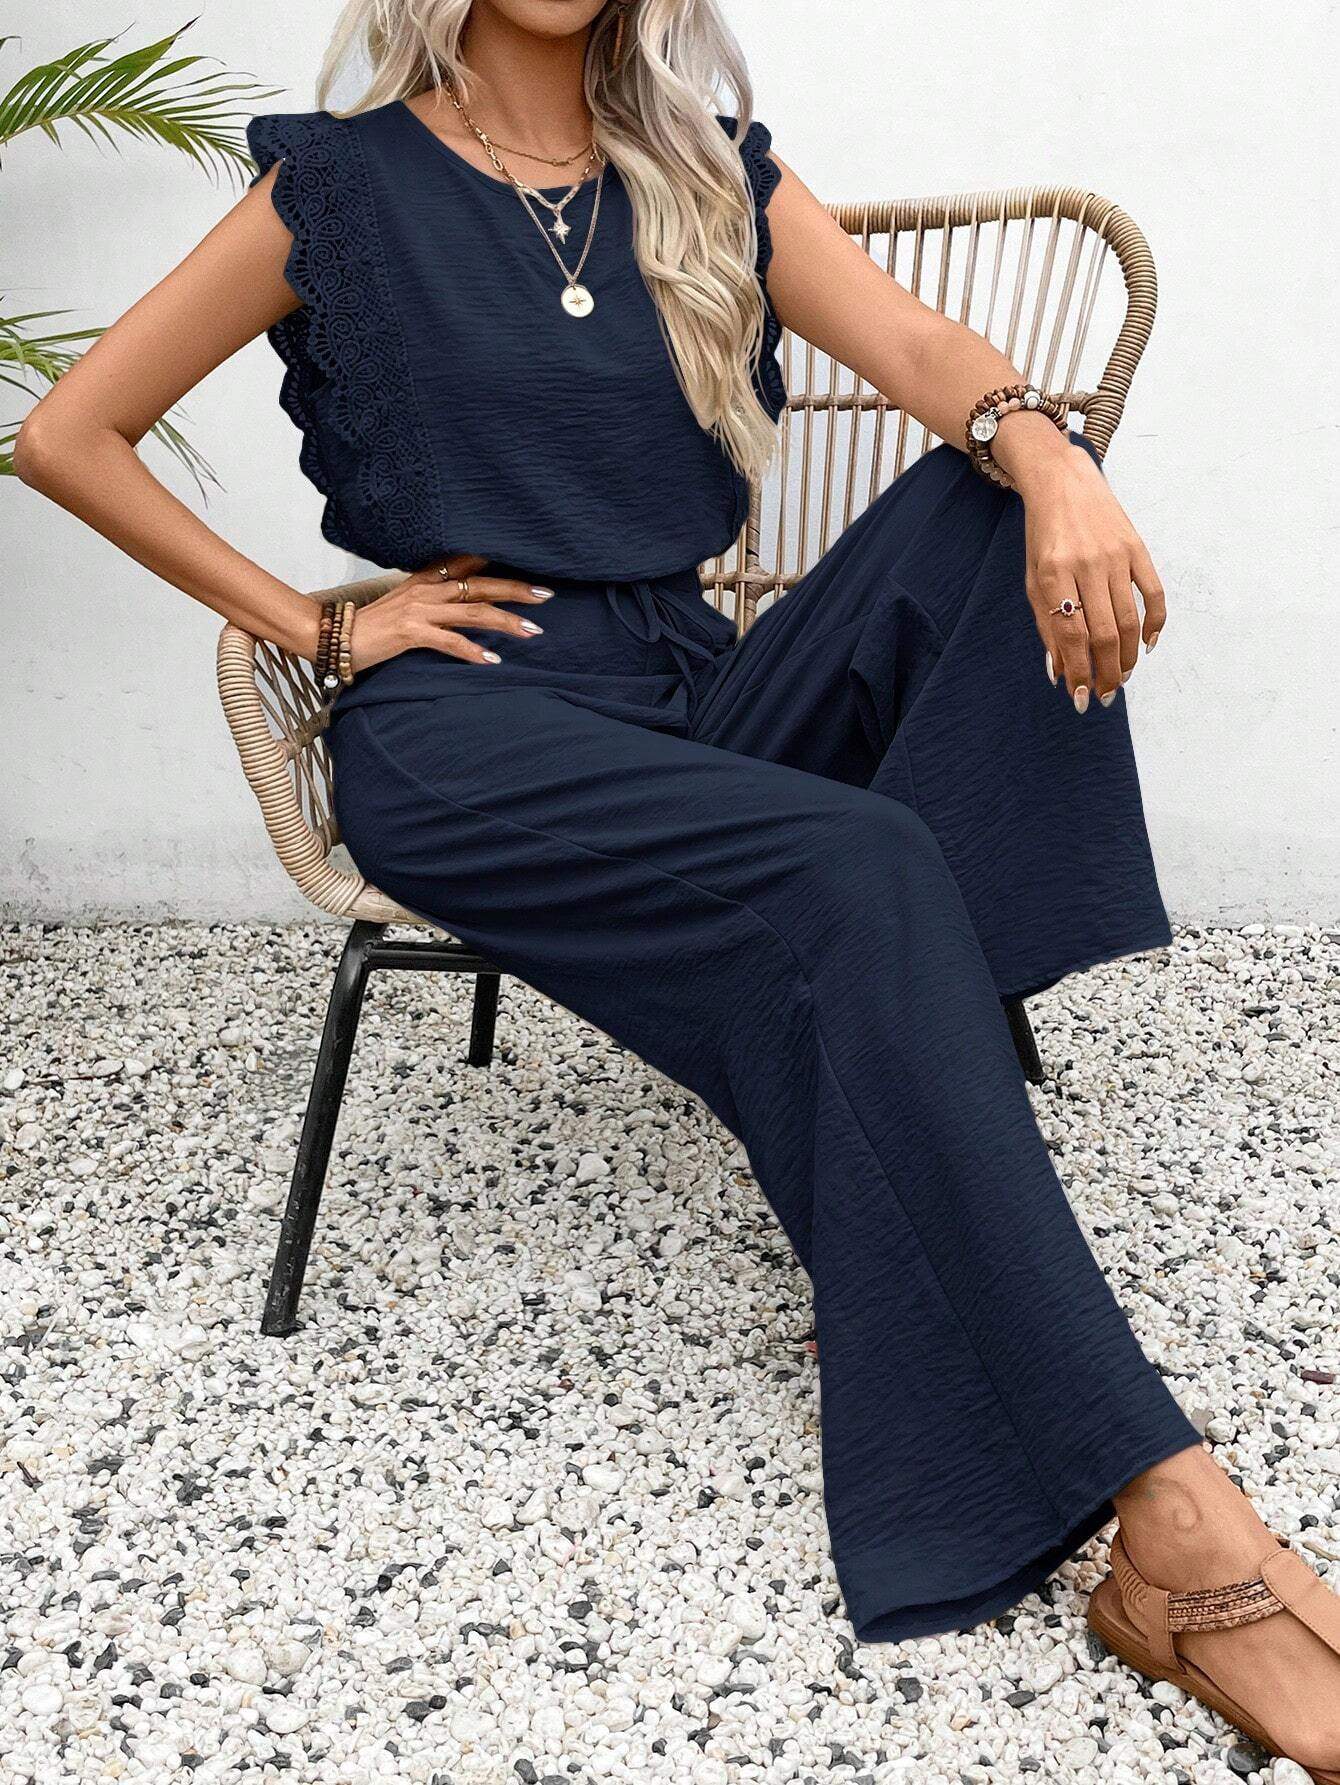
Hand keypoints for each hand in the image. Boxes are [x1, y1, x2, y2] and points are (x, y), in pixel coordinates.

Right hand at [349, 554, 552, 672]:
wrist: (333, 636)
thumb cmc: (371, 625)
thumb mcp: (406, 603)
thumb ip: (433, 597)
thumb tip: (463, 602)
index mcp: (427, 578)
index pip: (470, 562)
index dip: (501, 563)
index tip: (531, 566)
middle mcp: (427, 589)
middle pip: (481, 585)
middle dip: (516, 589)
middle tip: (546, 595)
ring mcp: (419, 610)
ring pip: (473, 612)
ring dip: (506, 622)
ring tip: (533, 631)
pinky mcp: (410, 632)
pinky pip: (449, 641)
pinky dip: (473, 651)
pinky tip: (493, 660)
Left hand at [1019, 442, 1165, 711]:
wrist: (1063, 481)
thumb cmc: (1043, 537)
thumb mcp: (1033, 578)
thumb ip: (1046, 623)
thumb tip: (1059, 670)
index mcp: (1053, 573)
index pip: (1071, 634)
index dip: (1078, 670)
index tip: (1081, 696)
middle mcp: (1086, 565)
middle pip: (1104, 633)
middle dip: (1106, 672)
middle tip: (1105, 695)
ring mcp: (1115, 556)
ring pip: (1129, 619)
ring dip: (1128, 656)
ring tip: (1122, 677)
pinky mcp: (1137, 548)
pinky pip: (1153, 593)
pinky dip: (1155, 623)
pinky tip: (1147, 646)